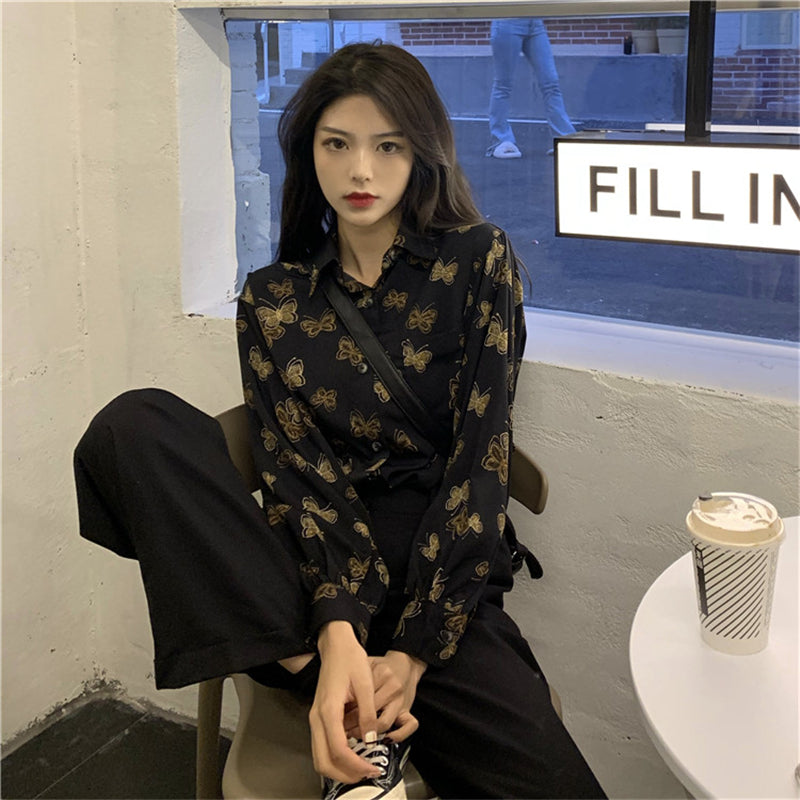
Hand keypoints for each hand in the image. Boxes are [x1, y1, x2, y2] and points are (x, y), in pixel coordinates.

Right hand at [310, 621, 381, 783]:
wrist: (336, 644)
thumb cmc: (350, 659)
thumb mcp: (365, 683)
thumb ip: (368, 713)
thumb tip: (372, 739)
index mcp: (328, 710)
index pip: (338, 750)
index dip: (356, 765)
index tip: (373, 769)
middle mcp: (317, 718)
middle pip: (323, 761)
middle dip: (345, 774)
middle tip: (367, 774)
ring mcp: (315, 718)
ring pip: (320, 756)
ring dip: (339, 768)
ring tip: (362, 768)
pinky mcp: (319, 717)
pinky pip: (323, 746)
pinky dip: (336, 757)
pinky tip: (355, 753)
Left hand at [344, 650, 425, 741]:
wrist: (405, 663)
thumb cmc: (382, 666)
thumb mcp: (366, 666)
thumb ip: (354, 681)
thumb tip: (336, 703)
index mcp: (381, 674)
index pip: (360, 699)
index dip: (345, 713)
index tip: (337, 720)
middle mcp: (393, 687)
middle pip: (370, 713)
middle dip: (352, 726)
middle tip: (342, 730)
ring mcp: (401, 700)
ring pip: (383, 724)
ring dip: (368, 734)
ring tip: (356, 734)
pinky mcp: (409, 710)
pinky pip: (409, 726)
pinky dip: (398, 735)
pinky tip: (385, 738)